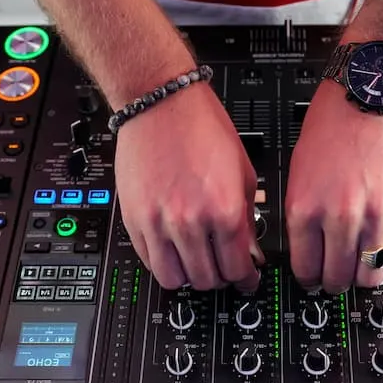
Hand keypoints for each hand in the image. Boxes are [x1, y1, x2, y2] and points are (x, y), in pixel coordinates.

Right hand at [114, 84, 262, 292]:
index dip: (246, 279)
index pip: (238, 269)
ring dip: (190, 277)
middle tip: (223, 268)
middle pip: (207, 280)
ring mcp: (158, 223)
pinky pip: (149, 262)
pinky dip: (164, 264)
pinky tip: (174, 250)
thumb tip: (249, 252)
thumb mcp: (242, 172)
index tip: (246, 279)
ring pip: (175, 279)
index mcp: (224, 210)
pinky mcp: (134, 220)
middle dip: (220, 278)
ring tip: (197, 262)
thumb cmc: (201, 127)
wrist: (160, 103)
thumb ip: (247, 219)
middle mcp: (190, 222)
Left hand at [285, 83, 382, 292]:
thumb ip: (303, 215)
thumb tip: (308, 250)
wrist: (370, 96)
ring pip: (368, 274)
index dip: (307, 279)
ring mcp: (374, 217)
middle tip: (333, 276)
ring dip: (360, 275)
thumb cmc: (332, 125)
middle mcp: (340, 217)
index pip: (305, 269)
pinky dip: (381, 256)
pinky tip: (373, 245)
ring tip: (356, 266)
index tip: (311, 278)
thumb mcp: (298, 173)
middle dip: (332, 283)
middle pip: (337, 279)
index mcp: (305, 208)